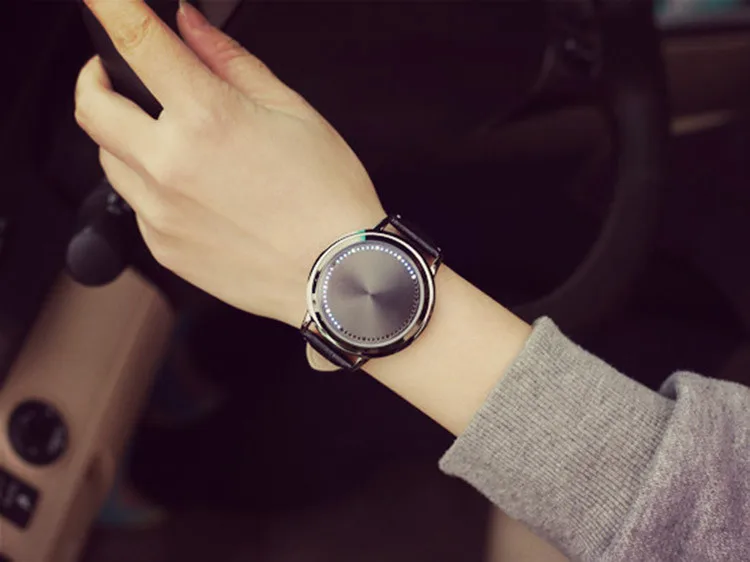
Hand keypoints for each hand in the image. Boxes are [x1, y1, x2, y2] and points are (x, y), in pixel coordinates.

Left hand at [74, 0, 384, 325]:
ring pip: (108, 158)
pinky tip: (192, 190)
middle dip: (95, 79)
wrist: (340, 275)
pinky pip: (136, 205)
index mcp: (206, 117)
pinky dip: (150, 186)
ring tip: (169, 140)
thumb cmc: (328, 197)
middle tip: (116, 76)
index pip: (136, 41)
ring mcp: (161, 211)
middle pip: (90, 106)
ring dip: (124, 136)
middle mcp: (170, 164)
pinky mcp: (163, 247)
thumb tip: (190, 27)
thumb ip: (230, 62)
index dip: (109, 5)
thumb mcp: (291, 111)